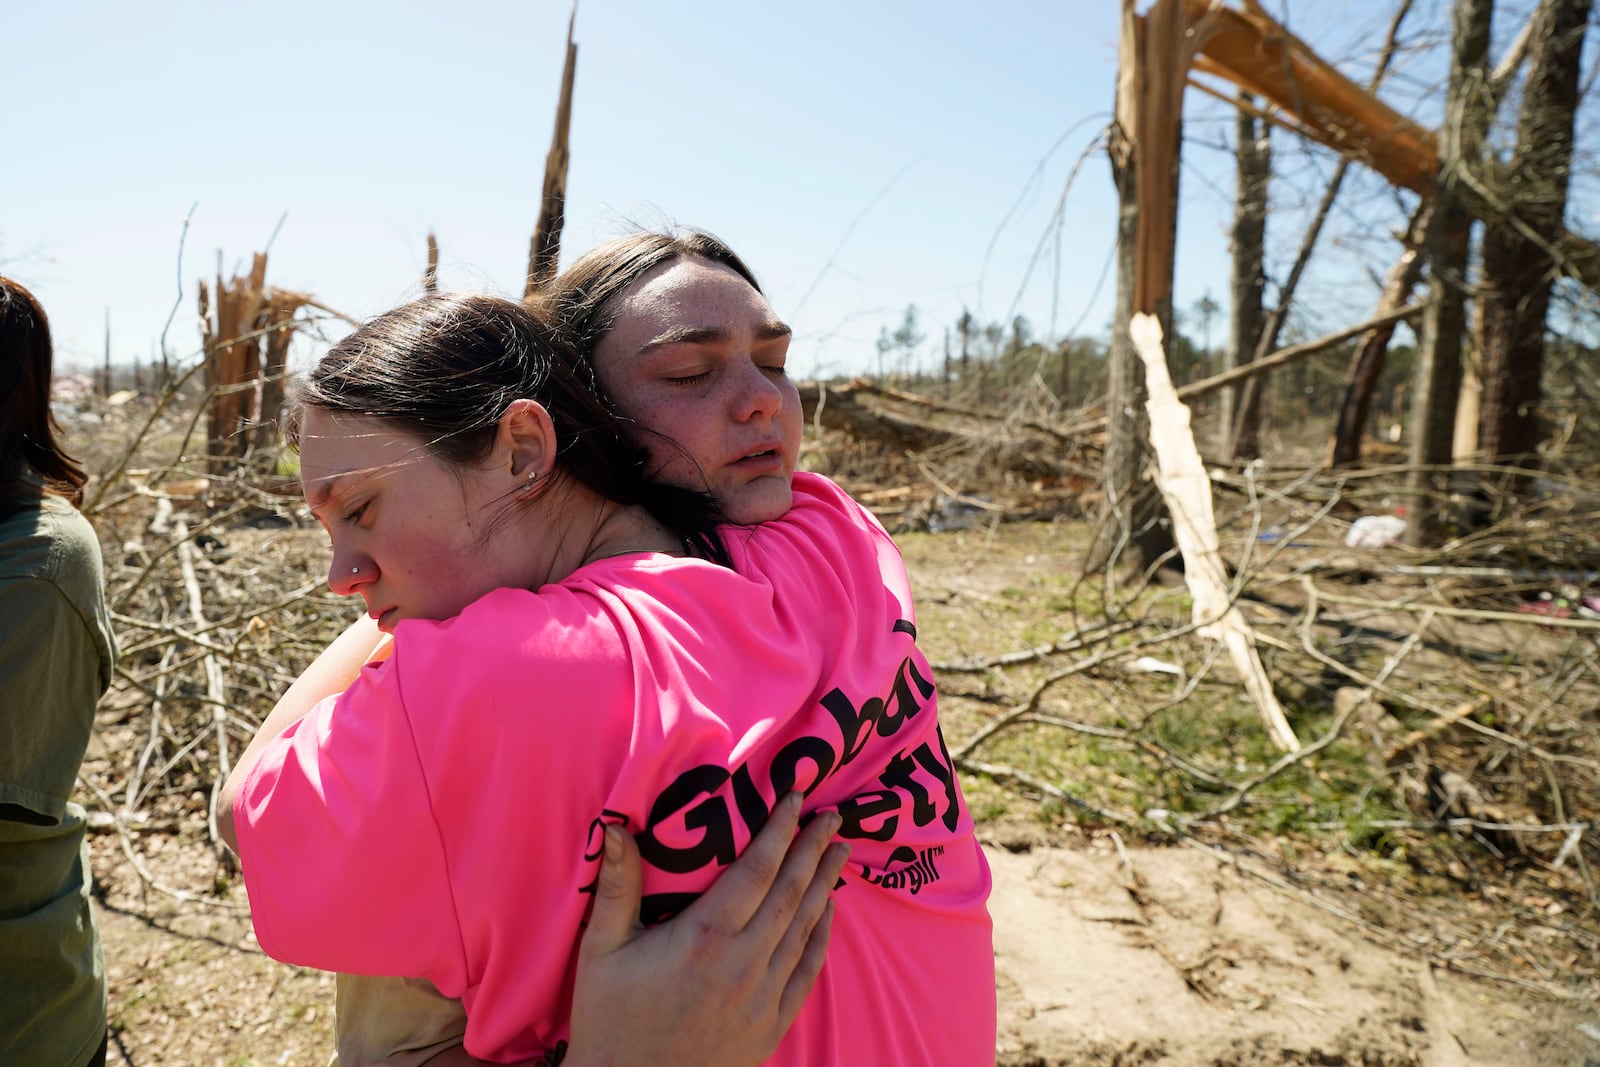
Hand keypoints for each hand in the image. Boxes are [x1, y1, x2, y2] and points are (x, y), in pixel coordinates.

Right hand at [565, 793, 847, 1066]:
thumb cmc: (611, 1021)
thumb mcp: (600, 951)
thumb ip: (616, 886)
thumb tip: (614, 827)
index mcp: (704, 938)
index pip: (756, 869)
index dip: (780, 830)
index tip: (796, 797)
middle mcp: (742, 964)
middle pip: (791, 892)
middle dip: (813, 848)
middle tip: (832, 814)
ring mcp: (762, 997)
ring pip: (804, 927)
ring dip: (825, 885)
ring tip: (839, 850)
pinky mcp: (770, 1024)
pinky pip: (807, 970)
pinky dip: (821, 935)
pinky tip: (829, 912)